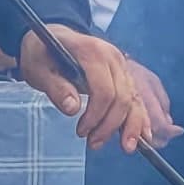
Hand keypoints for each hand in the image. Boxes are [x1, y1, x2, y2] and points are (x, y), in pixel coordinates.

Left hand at [29, 26, 176, 150]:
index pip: (104, 90)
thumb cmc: (43, 54)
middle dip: (111, 125)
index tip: (81, 132)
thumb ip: (55, 88)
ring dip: (131, 125)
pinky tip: (144, 136)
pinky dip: (141, 117)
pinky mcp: (124, 75)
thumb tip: (72, 108)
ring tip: (126, 147)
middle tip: (93, 143)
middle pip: (122, 97)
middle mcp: (113, 57)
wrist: (53, 37)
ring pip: (134, 99)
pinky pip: (136, 97)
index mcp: (92, 52)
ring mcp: (121, 66)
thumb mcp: (38, 69)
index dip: (95, 116)